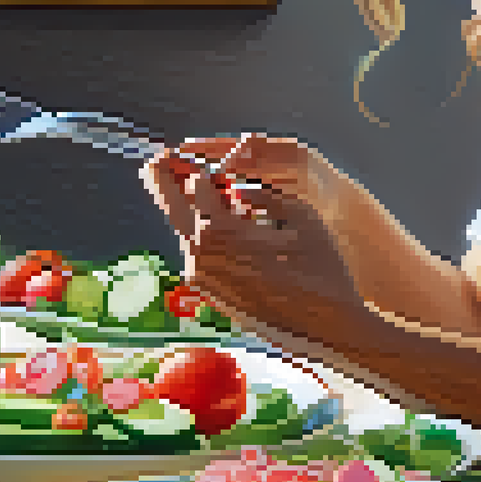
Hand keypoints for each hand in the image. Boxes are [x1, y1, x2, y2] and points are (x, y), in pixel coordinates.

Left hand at [141, 145, 362, 341]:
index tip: (184, 153)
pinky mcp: (210, 295)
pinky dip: (201, 236)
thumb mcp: (302, 217)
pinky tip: (216, 226)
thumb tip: (236, 187)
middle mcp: (203, 256)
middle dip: (163, 182)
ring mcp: (203, 279)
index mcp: (223, 231)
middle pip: (174, 210)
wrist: (325, 328)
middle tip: (155, 161)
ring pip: (186, 234)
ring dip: (186, 210)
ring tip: (190, 189)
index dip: (192, 166)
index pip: (195, 187)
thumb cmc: (322, 269)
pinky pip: (199, 256)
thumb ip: (263, 195)